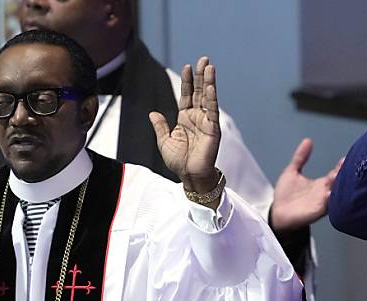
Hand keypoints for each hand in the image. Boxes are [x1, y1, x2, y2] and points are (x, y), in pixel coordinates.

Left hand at [150, 56, 220, 198]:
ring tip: (209, 66)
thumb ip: (160, 126)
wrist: (189, 176)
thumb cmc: (178, 162)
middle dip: (200, 75)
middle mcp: (197, 118)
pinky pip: (212, 111)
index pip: (187, 95)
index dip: (187, 81)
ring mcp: (206, 122)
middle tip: (204, 59)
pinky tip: (211, 86)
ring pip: (207, 98)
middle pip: (199, 92)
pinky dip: (212, 98)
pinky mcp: (213, 129)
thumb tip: (153, 113)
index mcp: (185, 119)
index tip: (187, 66)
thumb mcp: (164, 141)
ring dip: (209, 82)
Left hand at [271, 138, 342, 230]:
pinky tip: (333, 192)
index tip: (346, 158)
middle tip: (348, 167)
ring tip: (342, 177)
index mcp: (320, 184)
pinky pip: (329, 205)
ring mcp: (322, 202)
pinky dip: (332, 200)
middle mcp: (324, 193)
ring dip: (340, 187)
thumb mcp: (292, 172)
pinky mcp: (318, 211)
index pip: (335, 173)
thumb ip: (300, 157)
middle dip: (344, 175)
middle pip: (339, 183)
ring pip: (337, 193)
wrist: (276, 214)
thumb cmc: (284, 196)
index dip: (341, 166)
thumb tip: (308, 141)